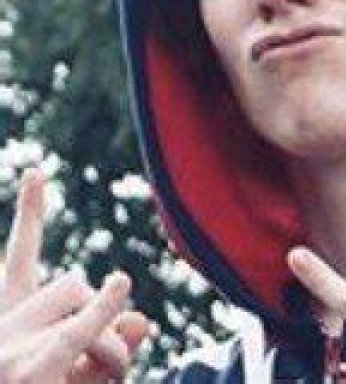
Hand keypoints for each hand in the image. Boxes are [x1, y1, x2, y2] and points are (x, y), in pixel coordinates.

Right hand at [0, 169, 149, 382]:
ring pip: (88, 314)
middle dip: (98, 313)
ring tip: (97, 381)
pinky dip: (100, 317)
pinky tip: (117, 285)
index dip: (30, 211)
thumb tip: (142, 320)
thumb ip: (109, 339)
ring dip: (109, 348)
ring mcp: (8, 354)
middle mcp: (1, 328)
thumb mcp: (76, 371)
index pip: (21, 254)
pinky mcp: (30, 374)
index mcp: (6, 316)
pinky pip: (77, 336)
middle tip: (109, 357)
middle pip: (74, 285)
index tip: (38, 171)